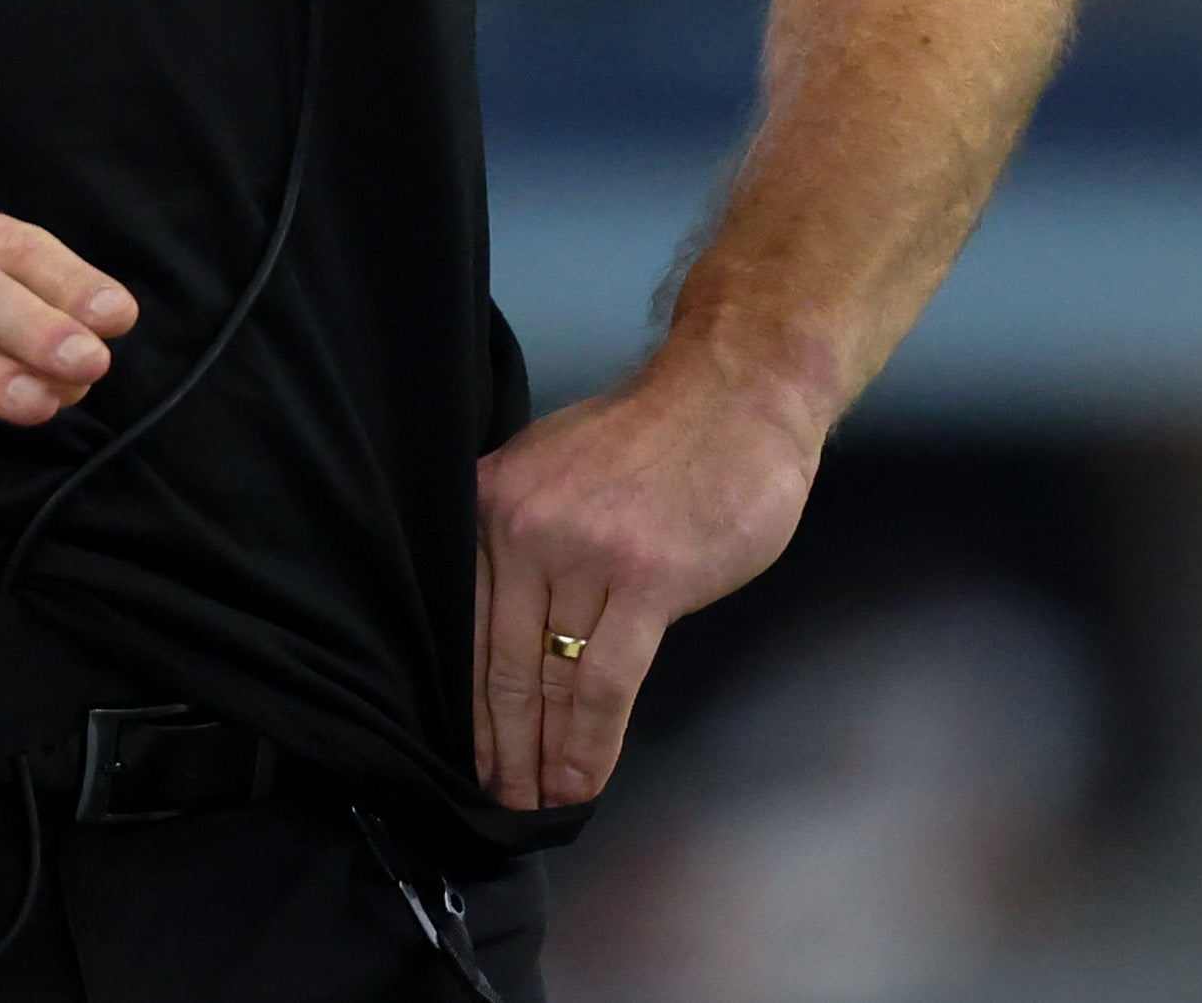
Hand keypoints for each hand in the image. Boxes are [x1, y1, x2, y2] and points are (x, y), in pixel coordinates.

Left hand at [472, 357, 819, 810]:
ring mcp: (582, 554)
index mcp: (493, 502)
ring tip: (539, 805)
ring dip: (543, 756)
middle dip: (499, 743)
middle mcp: (522, 528)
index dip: (469, 700)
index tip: (471, 753)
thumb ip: (523, 539)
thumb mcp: (554, 471)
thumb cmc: (655, 438)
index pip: (465, 623)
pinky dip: (590, 743)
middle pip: (498, 661)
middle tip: (499, 800)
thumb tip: (507, 625)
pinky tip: (582, 781)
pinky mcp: (644, 581)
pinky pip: (603, 682)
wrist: (735, 395)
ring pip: (548, 679)